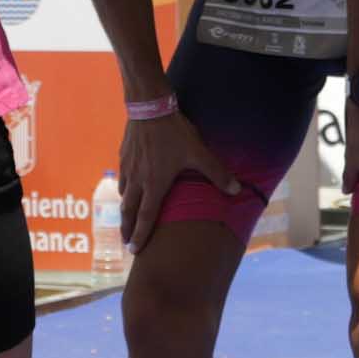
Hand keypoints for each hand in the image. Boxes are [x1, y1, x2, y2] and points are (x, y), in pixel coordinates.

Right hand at [118, 109, 238, 255]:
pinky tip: (126, 187)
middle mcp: (138, 180)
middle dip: (127, 229)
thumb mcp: (199, 153)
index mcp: (155, 185)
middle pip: (129, 211)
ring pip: (123, 195)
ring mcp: (128, 168)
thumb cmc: (174, 133)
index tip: (134, 250)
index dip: (140, 235)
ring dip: (125, 210)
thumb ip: (217, 173)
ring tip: (126, 218)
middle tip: (126, 242)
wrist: (149, 107)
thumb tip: (236, 190)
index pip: (146, 217)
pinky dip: (123, 189)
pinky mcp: (124, 156)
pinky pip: (122, 178)